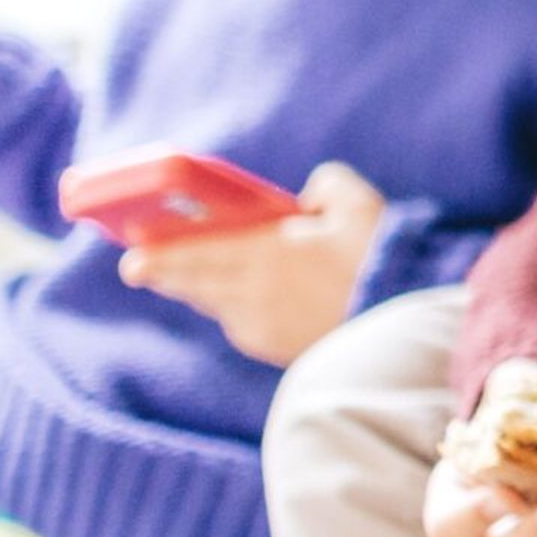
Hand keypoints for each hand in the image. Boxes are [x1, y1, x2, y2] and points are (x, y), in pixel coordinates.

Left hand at [120, 162, 385, 366]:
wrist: (406, 322)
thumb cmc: (382, 260)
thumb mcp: (359, 203)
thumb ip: (325, 186)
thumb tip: (307, 199)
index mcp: (264, 256)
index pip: (194, 254)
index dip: (159, 256)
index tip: (130, 257)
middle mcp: (252, 295)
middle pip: (194, 284)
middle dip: (166, 273)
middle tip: (141, 267)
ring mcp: (262, 327)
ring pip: (216, 306)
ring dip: (200, 291)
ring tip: (189, 279)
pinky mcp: (278, 349)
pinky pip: (242, 325)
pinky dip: (235, 310)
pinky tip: (244, 302)